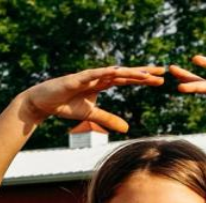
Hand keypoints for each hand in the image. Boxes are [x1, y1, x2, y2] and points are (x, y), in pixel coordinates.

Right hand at [21, 66, 164, 132]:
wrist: (43, 103)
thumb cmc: (65, 105)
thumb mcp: (91, 115)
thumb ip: (109, 119)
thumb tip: (127, 129)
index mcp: (101, 84)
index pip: (126, 79)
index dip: (142, 79)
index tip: (160, 80)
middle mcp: (97, 77)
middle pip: (124, 73)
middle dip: (142, 72)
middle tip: (162, 72)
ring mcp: (87, 76)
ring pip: (112, 72)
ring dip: (129, 72)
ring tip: (145, 73)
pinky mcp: (76, 79)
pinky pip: (93, 75)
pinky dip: (105, 72)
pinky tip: (118, 71)